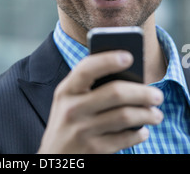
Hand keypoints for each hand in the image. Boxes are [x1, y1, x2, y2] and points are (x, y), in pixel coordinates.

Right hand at [37, 51, 163, 153]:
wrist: (54, 156)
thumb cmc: (68, 119)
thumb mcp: (69, 99)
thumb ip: (89, 85)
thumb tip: (128, 75)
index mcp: (66, 90)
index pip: (86, 69)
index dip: (108, 60)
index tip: (129, 56)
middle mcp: (72, 109)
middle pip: (115, 93)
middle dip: (142, 93)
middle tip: (158, 95)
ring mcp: (82, 130)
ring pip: (125, 116)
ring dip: (147, 114)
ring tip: (156, 114)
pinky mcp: (93, 150)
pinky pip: (124, 138)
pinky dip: (139, 134)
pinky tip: (143, 130)